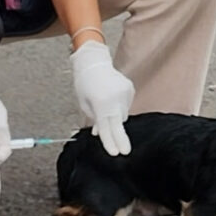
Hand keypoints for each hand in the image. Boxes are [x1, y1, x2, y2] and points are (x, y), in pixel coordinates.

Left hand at [70, 40, 134, 155]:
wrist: (94, 63)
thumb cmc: (85, 83)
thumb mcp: (85, 103)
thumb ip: (94, 119)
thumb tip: (100, 132)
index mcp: (101, 103)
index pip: (106, 127)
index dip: (110, 142)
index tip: (115, 153)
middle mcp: (115, 98)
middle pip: (119, 124)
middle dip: (121, 139)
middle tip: (125, 152)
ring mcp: (125, 93)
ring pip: (122, 114)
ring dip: (115, 117)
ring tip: (104, 105)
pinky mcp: (130, 89)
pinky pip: (125, 105)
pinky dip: (119, 107)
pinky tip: (111, 98)